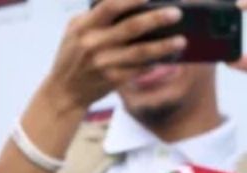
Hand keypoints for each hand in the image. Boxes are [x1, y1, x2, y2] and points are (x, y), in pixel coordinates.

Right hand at [43, 0, 187, 113]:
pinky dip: (155, 63)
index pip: (109, 7)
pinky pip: (140, 69)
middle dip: (156, 19)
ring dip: (164, 46)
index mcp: (84, 26)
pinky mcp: (113, 80)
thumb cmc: (74, 53)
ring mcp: (104, 63)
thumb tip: (129, 5)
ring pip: (140, 53)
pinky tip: (170, 57)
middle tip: (177, 13)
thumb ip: (96, 16)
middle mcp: (93, 43)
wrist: (65, 90)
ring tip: (182, 40)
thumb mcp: (75, 29)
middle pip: (130, 28)